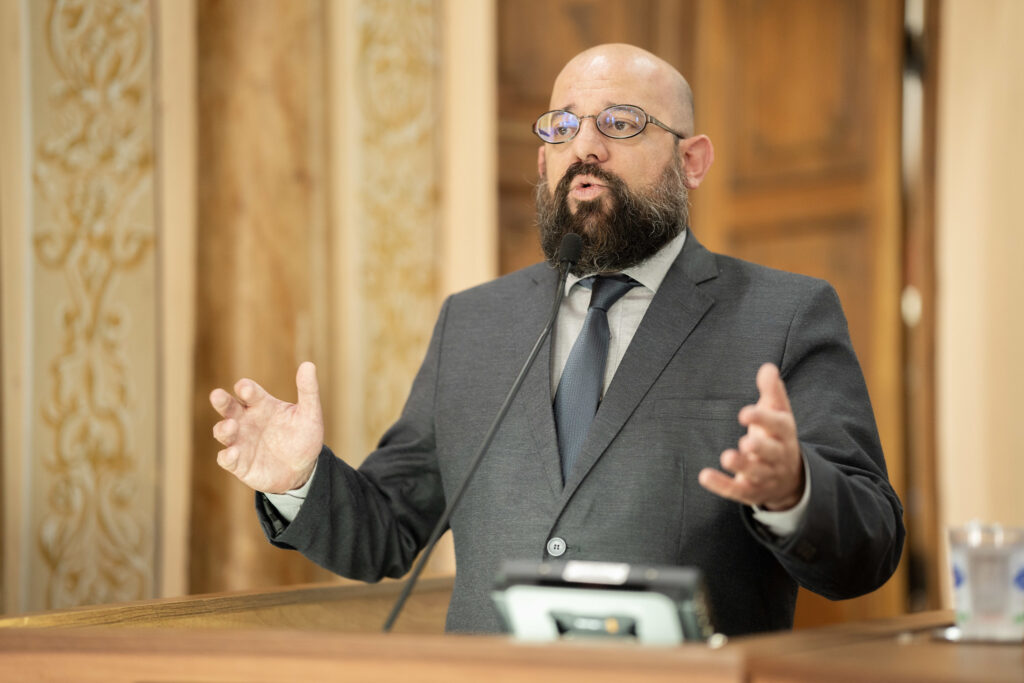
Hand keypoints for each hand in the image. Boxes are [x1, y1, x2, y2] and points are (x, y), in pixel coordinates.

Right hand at [210, 361, 323, 493]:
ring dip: (223, 428)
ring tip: (231, 425)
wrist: (302, 470)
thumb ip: (308, 391)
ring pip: (222, 431)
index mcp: (262, 405)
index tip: (245, 388)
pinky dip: (227, 456)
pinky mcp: (239, 463)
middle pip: (228, 407)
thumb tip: (309, 364)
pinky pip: (226, 459)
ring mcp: (241, 441)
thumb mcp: (310, 414)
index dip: (245, 388)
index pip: (249, 391)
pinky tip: (232, 453)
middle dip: (221, 401)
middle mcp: (246, 420)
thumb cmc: (303, 437)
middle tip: (217, 395)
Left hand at [698, 363, 804, 510]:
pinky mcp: (750, 491)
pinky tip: (704, 476)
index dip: (763, 419)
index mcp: (784, 434)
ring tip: (726, 457)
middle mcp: (778, 456)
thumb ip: (772, 391)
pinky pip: (736, 490)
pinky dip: (721, 485)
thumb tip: (768, 367)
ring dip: (742, 466)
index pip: (778, 426)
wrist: (790, 479)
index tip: (744, 413)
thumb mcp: (778, 413)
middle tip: (746, 442)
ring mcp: (765, 476)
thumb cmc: (777, 437)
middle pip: (771, 453)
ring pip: (756, 473)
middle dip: (760, 448)